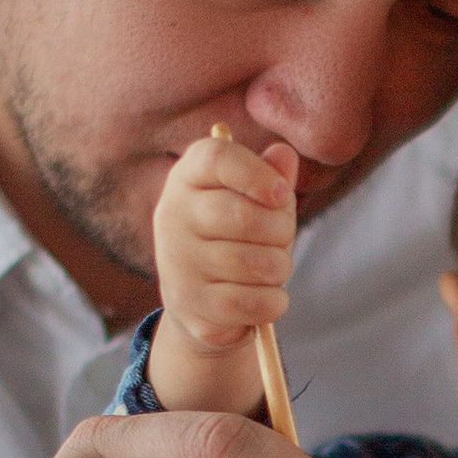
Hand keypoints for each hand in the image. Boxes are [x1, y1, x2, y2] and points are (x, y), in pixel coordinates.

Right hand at [148, 131, 298, 413]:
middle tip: (282, 238)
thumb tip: (283, 154)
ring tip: (272, 268)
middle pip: (244, 216)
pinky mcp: (189, 303)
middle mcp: (173, 214)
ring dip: (280, 268)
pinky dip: (273, 302)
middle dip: (282, 231)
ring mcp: (177, 261)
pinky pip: (251, 302)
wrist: (201, 300)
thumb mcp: (256, 200)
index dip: (256, 173)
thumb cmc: (237, 236)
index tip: (282, 194)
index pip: (217, 158)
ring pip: (255, 263)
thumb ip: (272, 177)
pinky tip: (269, 297)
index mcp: (188, 177)